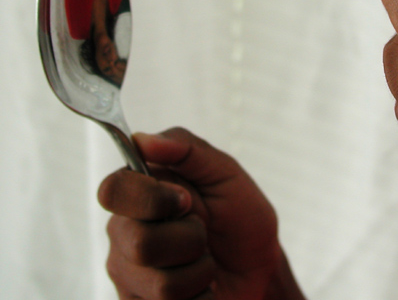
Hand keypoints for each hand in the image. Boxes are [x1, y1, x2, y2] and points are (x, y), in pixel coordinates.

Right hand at [98, 127, 302, 299]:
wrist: (259, 268)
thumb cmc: (239, 216)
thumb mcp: (224, 172)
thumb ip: (185, 148)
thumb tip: (140, 139)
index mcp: (138, 193)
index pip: (113, 191)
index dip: (152, 198)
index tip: (188, 201)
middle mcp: (124, 234)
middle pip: (138, 242)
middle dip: (190, 239)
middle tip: (204, 234)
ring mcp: (129, 276)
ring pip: (160, 284)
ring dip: (200, 272)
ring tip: (206, 263)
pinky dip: (201, 299)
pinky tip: (203, 290)